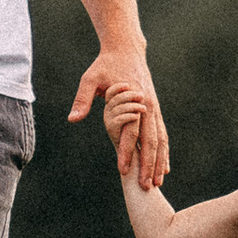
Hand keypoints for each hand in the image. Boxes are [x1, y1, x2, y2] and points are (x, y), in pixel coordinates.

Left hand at [72, 44, 168, 191]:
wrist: (126, 49)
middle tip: (147, 187)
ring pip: (161, 140)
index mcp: (135, 100)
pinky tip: (164, 167)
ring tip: (158, 183)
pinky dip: (164, 152)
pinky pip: (162, 134)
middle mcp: (149, 107)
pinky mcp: (155, 110)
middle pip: (151, 141)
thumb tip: (73, 119)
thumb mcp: (90, 79)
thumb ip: (82, 99)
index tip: (124, 171)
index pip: (131, 132)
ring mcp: (154, 109)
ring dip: (160, 162)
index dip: (128, 152)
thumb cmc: (105, 65)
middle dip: (149, 165)